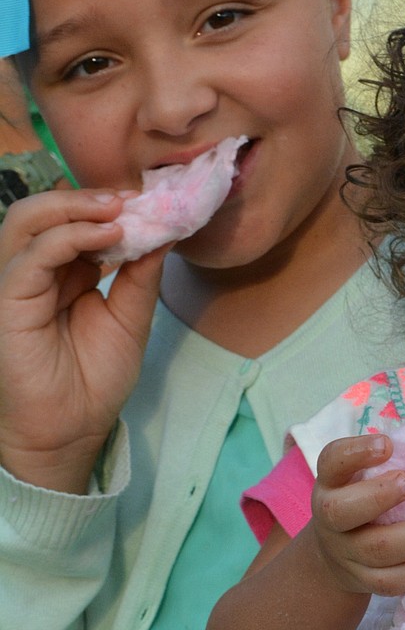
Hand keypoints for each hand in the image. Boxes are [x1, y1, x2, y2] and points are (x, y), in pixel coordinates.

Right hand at [0, 188, 164, 491]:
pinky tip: (107, 238)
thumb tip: (165, 231)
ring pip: (28, 220)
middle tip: (132, 199)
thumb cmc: (94, 381)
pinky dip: (69, 237)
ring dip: (75, 207)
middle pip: (45, 211)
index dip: (107, 206)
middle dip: (89, 198)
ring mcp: (16, 283)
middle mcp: (34, 272)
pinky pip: (31, 256)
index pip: (74, 221)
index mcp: (60, 272)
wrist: (72, 431)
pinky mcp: (7, 300)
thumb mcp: (130, 319)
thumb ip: (140, 275)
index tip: (149, 201)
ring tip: (118, 211)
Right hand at [312, 434, 404, 596]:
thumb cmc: (365, 499)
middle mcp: (330, 518)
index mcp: (331, 483)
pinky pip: (391, 582)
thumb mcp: (365, 477)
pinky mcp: (362, 581)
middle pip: (341, 511)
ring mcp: (344, 553)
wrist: (336, 555)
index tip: (387, 445)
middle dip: (380, 496)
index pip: (331, 461)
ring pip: (376, 550)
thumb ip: (393, 460)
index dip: (357, 451)